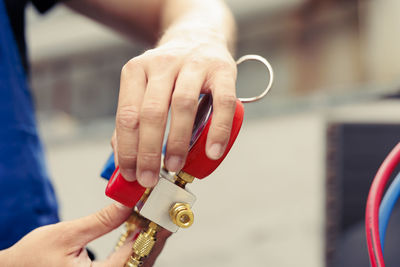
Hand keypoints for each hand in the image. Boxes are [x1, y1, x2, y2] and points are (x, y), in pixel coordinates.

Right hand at [0, 204, 168, 266]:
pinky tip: (136, 232)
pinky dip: (134, 248)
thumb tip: (126, 204)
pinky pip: (126, 265)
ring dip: (145, 242)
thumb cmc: (31, 260)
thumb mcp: (67, 235)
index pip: (135, 254)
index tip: (160, 213)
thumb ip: (101, 221)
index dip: (151, 232)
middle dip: (153, 237)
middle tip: (161, 214)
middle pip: (141, 261)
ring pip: (136, 264)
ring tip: (151, 219)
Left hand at [113, 34, 236, 186]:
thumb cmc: (170, 72)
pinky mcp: (222, 69)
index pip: (127, 115)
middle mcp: (163, 63)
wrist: (198, 36)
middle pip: (152, 112)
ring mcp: (194, 64)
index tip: (129, 174)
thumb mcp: (144, 86)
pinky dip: (218, 130)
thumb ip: (132, 118)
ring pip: (183, 105)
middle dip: (148, 151)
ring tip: (174, 166)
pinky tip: (213, 151)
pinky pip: (222, 103)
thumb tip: (121, 156)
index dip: (127, 149)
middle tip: (149, 178)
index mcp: (137, 70)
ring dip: (177, 141)